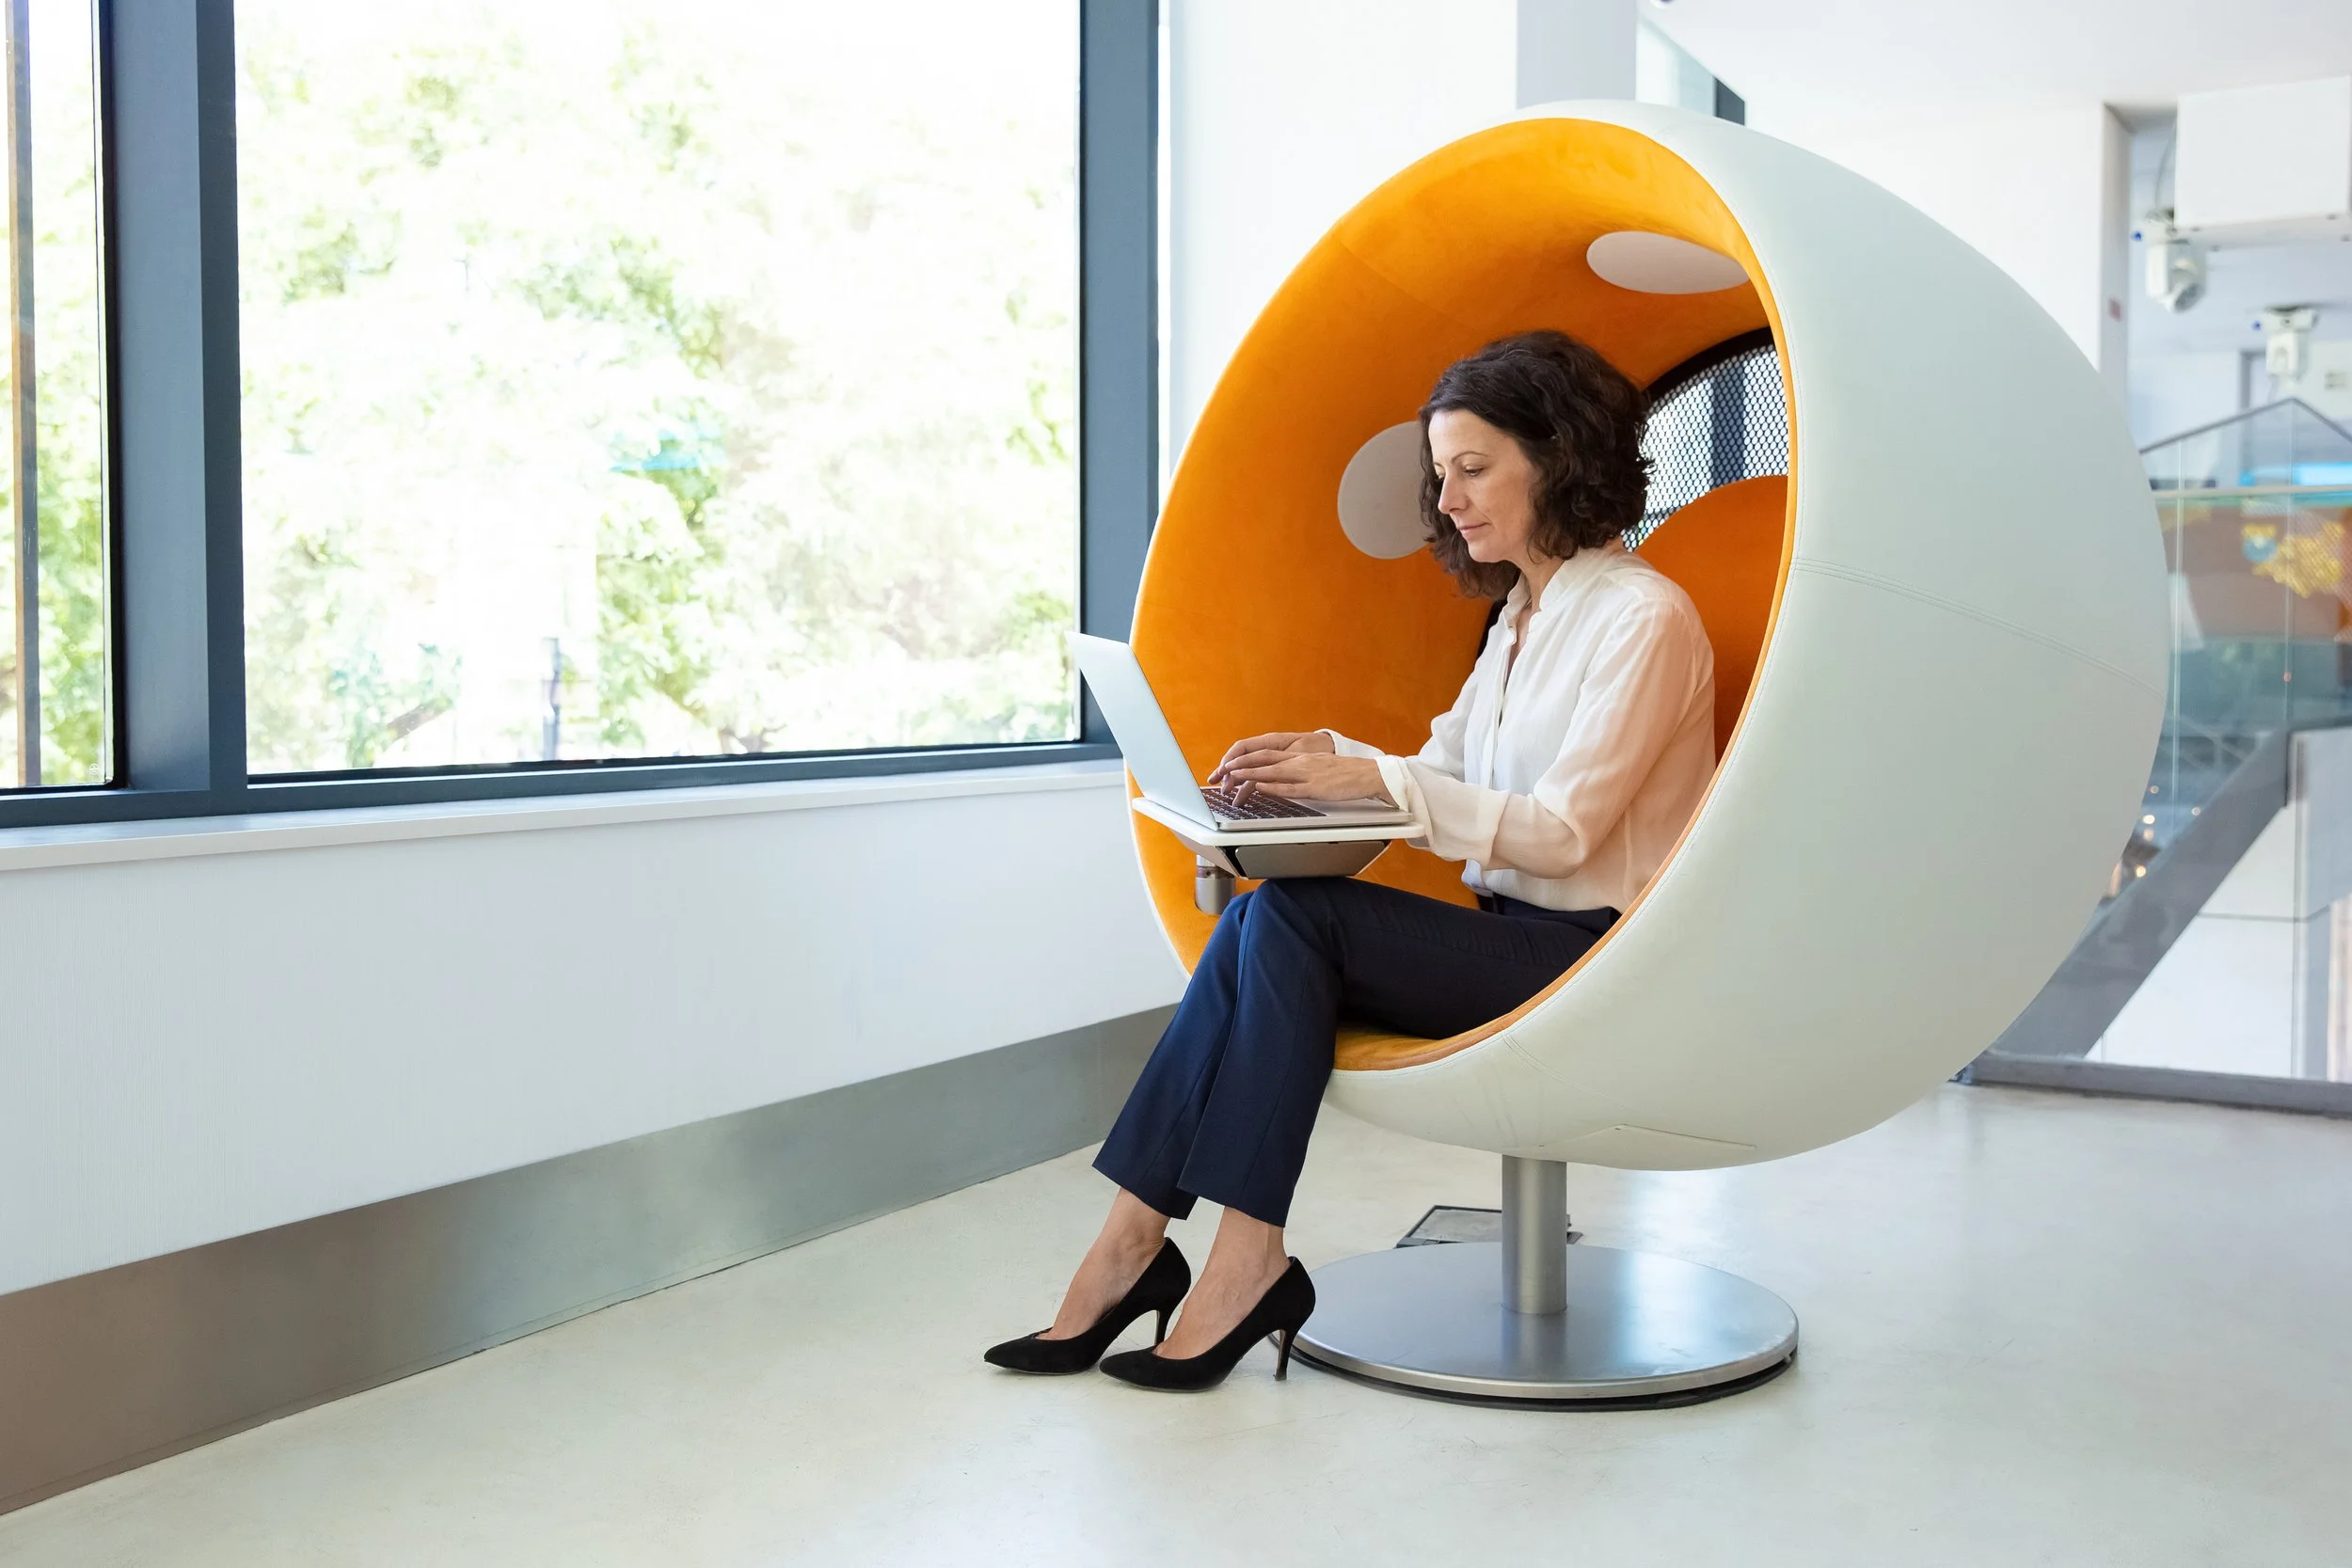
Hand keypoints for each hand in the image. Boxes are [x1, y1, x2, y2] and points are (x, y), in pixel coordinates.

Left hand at [1210, 730, 1393, 804]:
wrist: (1368, 774)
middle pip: (1264, 758)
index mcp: (1300, 757)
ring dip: (1251, 773)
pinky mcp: (1315, 787)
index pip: (1266, 754)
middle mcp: (1300, 762)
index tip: (1229, 764)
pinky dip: (1272, 786)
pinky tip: (1260, 786)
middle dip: (1241, 764)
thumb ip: (1300, 770)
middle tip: (1223, 769)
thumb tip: (1282, 777)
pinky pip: (1290, 786)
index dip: (1246, 758)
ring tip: (1233, 776)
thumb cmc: (1345, 774)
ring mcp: (1307, 773)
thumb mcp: (1318, 767)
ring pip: (1272, 770)